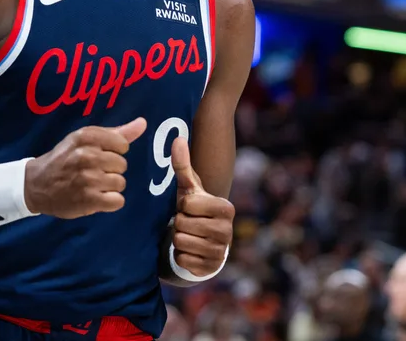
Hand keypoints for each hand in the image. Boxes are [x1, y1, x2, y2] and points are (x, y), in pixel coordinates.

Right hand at [25, 118, 146, 218]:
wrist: (36, 185)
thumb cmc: (64, 159)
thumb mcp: (85, 139)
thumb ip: (116, 133)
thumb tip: (143, 123)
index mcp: (86, 137)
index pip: (122, 144)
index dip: (113, 152)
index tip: (98, 156)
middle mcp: (87, 155)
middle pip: (122, 165)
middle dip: (110, 170)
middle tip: (91, 173)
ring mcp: (88, 178)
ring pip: (121, 183)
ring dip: (109, 187)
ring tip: (92, 186)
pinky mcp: (89, 200)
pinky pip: (118, 201)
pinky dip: (109, 202)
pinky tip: (96, 198)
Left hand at [170, 136, 234, 276]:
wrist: (202, 240)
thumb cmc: (194, 209)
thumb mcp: (188, 188)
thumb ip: (182, 164)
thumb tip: (178, 138)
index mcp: (226, 207)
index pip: (188, 205)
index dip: (183, 206)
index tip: (190, 208)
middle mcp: (228, 230)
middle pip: (183, 225)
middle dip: (180, 224)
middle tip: (188, 223)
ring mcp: (221, 251)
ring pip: (181, 243)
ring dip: (179, 239)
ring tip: (188, 235)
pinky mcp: (211, 268)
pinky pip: (183, 260)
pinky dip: (181, 256)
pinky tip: (190, 250)